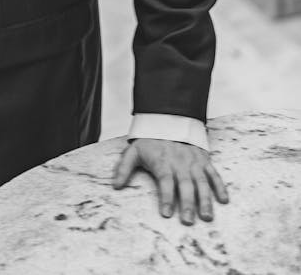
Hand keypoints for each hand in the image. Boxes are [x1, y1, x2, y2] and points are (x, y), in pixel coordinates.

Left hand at [112, 138, 228, 224]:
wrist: (168, 118)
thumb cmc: (150, 140)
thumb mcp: (133, 151)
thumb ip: (124, 168)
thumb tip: (115, 186)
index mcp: (163, 162)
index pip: (165, 181)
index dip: (165, 197)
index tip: (166, 213)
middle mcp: (180, 163)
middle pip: (184, 185)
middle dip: (186, 204)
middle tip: (187, 221)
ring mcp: (194, 162)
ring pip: (201, 182)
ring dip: (205, 200)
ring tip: (206, 217)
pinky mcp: (203, 160)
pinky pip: (213, 174)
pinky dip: (220, 186)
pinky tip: (223, 200)